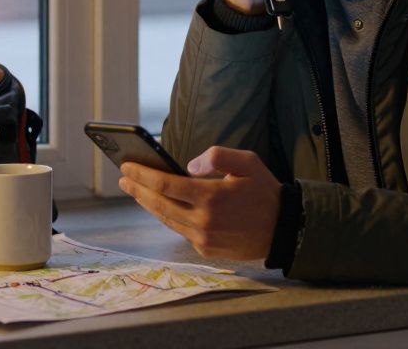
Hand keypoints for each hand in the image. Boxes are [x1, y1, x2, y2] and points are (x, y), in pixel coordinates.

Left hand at [119, 146, 280, 260]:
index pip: (165, 184)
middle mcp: (203, 221)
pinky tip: (161, 206)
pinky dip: (167, 217)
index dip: (142, 174)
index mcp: (211, 197)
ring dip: (148, 204)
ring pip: (166, 219)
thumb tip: (189, 166)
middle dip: (137, 189)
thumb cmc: (265, 192)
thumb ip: (217, 156)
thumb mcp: (248, 162)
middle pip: (158, 204)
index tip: (126, 166)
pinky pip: (180, 230)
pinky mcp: (206, 250)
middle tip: (123, 178)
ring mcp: (203, 239)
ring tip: (136, 190)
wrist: (284, 229)